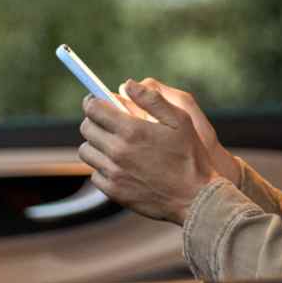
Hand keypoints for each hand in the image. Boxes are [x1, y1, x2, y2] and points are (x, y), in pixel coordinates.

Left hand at [78, 79, 222, 223]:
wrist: (195, 198)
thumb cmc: (190, 156)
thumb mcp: (180, 120)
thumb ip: (152, 99)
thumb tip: (128, 84)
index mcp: (132, 130)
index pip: (93, 108)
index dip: (92, 101)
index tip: (96, 100)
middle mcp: (118, 151)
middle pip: (87, 128)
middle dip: (94, 120)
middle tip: (107, 121)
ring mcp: (114, 173)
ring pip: (86, 151)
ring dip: (96, 144)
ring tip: (113, 143)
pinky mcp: (114, 191)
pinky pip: (94, 174)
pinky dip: (102, 167)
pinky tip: (118, 165)